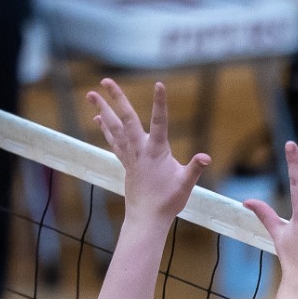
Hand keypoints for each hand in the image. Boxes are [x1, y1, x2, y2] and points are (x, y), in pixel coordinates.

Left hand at [90, 79, 210, 228]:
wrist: (147, 217)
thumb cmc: (169, 201)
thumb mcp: (186, 184)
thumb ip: (195, 168)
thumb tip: (206, 158)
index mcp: (156, 151)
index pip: (160, 122)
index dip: (160, 103)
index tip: (159, 84)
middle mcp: (139, 149)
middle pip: (126, 119)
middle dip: (116, 99)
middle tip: (106, 80)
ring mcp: (130, 155)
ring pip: (114, 127)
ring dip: (103, 110)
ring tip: (91, 94)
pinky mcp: (126, 162)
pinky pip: (113, 140)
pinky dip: (106, 128)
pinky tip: (99, 118)